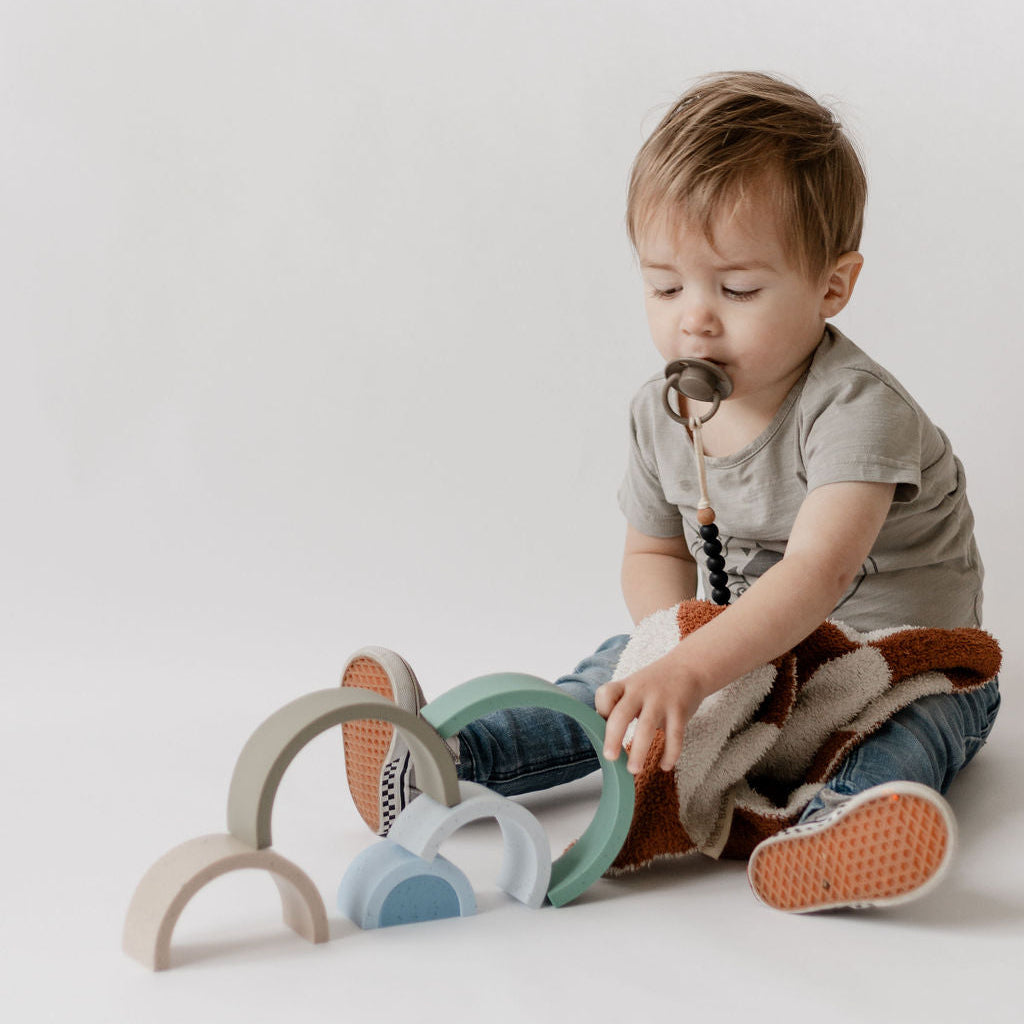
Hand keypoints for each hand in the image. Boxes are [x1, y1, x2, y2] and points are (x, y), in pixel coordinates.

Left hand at [595, 654, 705, 773]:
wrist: (689, 666)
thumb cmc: (656, 683)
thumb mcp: (635, 685)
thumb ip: (620, 705)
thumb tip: (604, 735)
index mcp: (626, 686)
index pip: (605, 695)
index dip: (601, 710)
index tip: (602, 723)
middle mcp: (641, 692)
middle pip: (621, 715)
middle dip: (613, 738)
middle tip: (610, 758)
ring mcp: (661, 701)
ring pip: (646, 728)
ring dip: (639, 751)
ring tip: (633, 769)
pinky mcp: (680, 711)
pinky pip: (674, 736)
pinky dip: (670, 754)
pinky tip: (665, 766)